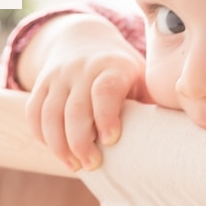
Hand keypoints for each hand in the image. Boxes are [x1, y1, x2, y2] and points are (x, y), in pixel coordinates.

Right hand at [23, 15, 146, 170]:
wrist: (85, 40)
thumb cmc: (123, 72)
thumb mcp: (142, 78)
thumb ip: (151, 103)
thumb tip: (171, 138)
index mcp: (112, 67)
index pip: (104, 91)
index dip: (106, 116)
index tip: (111, 140)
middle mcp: (81, 70)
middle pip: (74, 108)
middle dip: (80, 141)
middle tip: (92, 165)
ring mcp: (58, 77)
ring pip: (49, 113)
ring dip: (59, 144)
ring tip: (74, 166)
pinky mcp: (41, 84)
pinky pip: (34, 111)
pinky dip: (41, 135)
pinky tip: (57, 152)